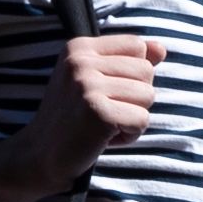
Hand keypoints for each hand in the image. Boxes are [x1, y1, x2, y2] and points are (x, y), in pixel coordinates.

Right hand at [10, 34, 164, 185]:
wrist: (41, 155)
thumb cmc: (74, 118)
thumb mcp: (95, 80)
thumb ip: (128, 60)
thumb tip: (161, 49)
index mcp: (79, 47)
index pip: (137, 46)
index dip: (132, 74)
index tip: (103, 91)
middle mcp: (80, 61)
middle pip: (147, 71)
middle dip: (134, 98)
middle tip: (102, 112)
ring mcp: (87, 85)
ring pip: (148, 95)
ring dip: (131, 118)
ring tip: (102, 125)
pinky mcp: (98, 112)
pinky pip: (142, 120)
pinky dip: (129, 135)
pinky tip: (103, 138)